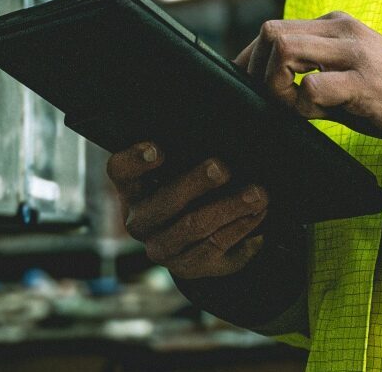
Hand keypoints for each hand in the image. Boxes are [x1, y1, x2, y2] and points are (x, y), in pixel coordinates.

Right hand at [106, 143, 269, 278]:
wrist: (197, 237)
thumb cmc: (189, 184)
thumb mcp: (181, 166)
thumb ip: (187, 146)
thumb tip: (219, 113)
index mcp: (133, 188)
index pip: (120, 171)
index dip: (135, 160)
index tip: (159, 148)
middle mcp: (141, 221)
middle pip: (164, 204)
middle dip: (196, 184)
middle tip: (223, 167)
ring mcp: (164, 248)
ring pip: (196, 229)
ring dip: (230, 209)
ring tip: (258, 194)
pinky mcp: (189, 268)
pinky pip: (216, 251)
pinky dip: (242, 231)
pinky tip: (260, 216)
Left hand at [235, 11, 381, 143]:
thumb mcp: (349, 70)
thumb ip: (312, 71)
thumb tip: (267, 90)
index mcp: (336, 24)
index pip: (275, 28)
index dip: (252, 59)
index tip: (250, 85)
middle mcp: (342, 28)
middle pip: (271, 32)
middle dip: (257, 71)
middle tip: (270, 99)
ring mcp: (353, 52)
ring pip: (284, 49)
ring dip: (275, 84)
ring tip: (293, 105)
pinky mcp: (363, 81)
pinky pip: (311, 86)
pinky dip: (302, 105)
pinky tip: (317, 115)